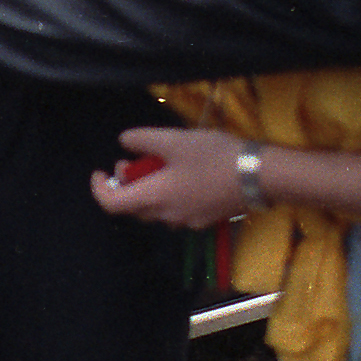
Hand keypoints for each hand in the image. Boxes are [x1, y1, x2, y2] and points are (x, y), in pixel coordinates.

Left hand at [89, 126, 244, 228]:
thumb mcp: (173, 139)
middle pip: (133, 207)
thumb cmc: (214, 157)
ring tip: (160, 162)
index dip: (99, 188)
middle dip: (126, 184)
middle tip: (134, 160)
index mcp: (154, 199)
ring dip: (149, 188)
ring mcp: (188, 221)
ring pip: (156, 209)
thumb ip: (142, 140)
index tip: (100, 171)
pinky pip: (176, 210)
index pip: (111, 204)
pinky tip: (184, 173)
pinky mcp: (206, 219)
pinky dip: (168, 194)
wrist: (261, 176)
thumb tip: (123, 142)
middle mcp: (167, 217)